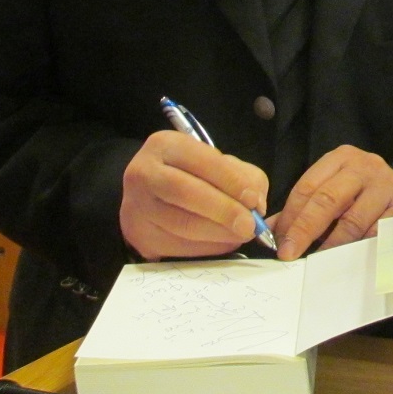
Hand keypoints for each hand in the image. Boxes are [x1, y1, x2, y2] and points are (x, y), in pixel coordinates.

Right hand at [119, 131, 269, 259]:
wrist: (149, 194)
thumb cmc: (190, 174)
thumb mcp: (215, 162)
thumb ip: (243, 176)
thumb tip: (256, 205)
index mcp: (165, 145)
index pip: (201, 160)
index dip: (231, 181)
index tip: (253, 200)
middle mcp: (143, 173)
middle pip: (185, 192)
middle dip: (224, 210)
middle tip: (249, 225)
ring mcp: (136, 206)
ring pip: (181, 224)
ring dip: (218, 233)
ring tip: (240, 235)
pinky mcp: (139, 236)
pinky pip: (177, 246)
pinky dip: (207, 248)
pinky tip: (222, 243)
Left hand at [272, 146, 392, 259]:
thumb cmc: (365, 194)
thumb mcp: (335, 190)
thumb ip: (305, 207)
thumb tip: (273, 230)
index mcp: (341, 159)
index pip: (308, 186)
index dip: (290, 216)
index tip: (279, 241)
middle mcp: (365, 167)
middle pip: (327, 200)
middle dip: (304, 230)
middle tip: (290, 253)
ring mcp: (388, 186)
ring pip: (352, 221)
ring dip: (331, 245)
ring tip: (318, 260)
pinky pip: (377, 234)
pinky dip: (360, 248)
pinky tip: (350, 258)